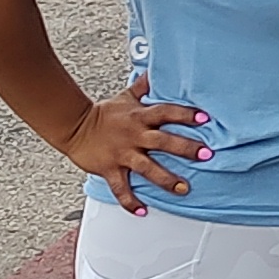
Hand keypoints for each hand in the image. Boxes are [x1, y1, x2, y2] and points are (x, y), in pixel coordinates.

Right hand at [59, 74, 208, 214]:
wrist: (73, 127)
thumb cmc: (104, 113)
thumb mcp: (127, 97)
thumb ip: (145, 86)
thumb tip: (157, 68)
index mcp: (140, 117)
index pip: (167, 112)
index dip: (185, 114)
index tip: (204, 118)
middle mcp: (134, 135)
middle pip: (163, 141)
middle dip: (185, 148)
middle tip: (205, 155)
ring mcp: (123, 154)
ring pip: (147, 168)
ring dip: (166, 179)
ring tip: (183, 189)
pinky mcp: (110, 169)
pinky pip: (121, 188)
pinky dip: (131, 201)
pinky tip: (143, 210)